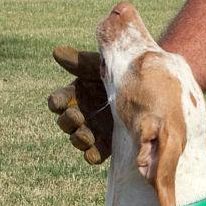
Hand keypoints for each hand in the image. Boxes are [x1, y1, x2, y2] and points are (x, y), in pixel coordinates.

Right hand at [47, 46, 112, 164]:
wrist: (149, 91)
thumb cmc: (121, 75)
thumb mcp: (102, 66)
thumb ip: (80, 61)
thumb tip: (56, 51)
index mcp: (75, 95)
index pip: (58, 101)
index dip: (57, 102)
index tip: (60, 102)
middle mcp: (80, 114)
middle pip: (65, 122)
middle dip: (68, 121)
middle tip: (78, 117)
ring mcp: (92, 130)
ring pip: (77, 139)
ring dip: (78, 139)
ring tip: (86, 135)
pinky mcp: (106, 144)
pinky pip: (94, 154)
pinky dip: (92, 154)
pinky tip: (94, 151)